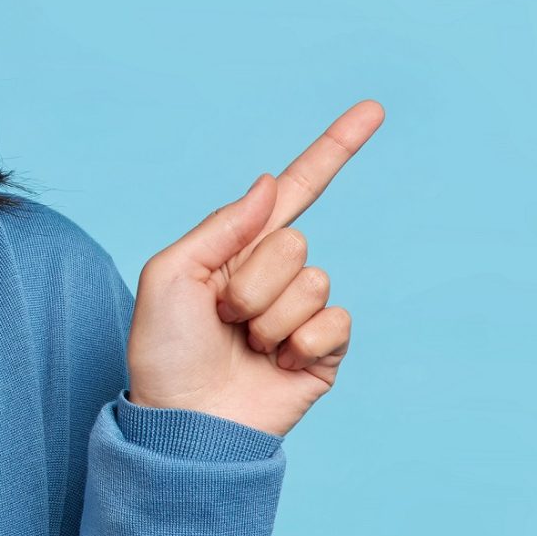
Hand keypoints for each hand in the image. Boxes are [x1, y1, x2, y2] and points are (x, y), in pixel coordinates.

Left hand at [125, 98, 382, 440]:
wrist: (183, 425)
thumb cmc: (163, 353)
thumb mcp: (170, 274)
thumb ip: (223, 225)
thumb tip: (269, 183)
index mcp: (240, 248)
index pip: (297, 189)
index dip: (335, 148)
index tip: (373, 110)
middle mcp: (276, 276)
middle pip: (294, 244)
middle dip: (252, 283)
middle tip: (222, 320)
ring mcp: (301, 315)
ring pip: (313, 284)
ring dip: (270, 319)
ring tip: (243, 347)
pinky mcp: (322, 354)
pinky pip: (334, 324)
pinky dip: (301, 344)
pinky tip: (274, 365)